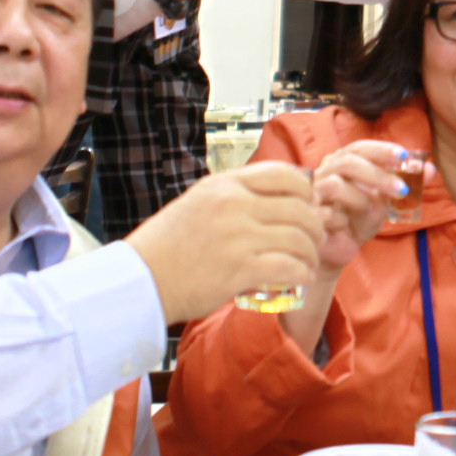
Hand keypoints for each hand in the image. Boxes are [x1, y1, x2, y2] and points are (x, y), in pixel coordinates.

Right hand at [124, 163, 321, 324]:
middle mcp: (234, 205)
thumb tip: (277, 199)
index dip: (305, 191)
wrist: (140, 280)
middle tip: (314, 241)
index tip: (307, 207)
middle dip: (315, 227)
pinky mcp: (240, 270)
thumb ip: (234, 196)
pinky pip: (289, 267)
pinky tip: (298, 280)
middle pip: (300, 208)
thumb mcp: (198, 202)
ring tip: (307, 265)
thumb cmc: (168, 246)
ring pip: (299, 239)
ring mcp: (238, 237)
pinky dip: (301, 274)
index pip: (285, 174)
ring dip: (310, 254)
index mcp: (225, 185)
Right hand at [311, 139, 421, 271]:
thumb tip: (431, 168)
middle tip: (403, 190)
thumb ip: (406, 184)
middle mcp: (323, 172)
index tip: (405, 157)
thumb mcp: (386, 202)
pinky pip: (328, 214)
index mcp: (341, 162)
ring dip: (359, 200)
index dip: (382, 149)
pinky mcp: (305, 215)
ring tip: (367, 213)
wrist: (338, 253)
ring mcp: (311, 192)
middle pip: (349, 162)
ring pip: (335, 184)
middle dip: (379, 175)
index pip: (360, 147)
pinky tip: (344, 228)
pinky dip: (343, 221)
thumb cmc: (359, 222)